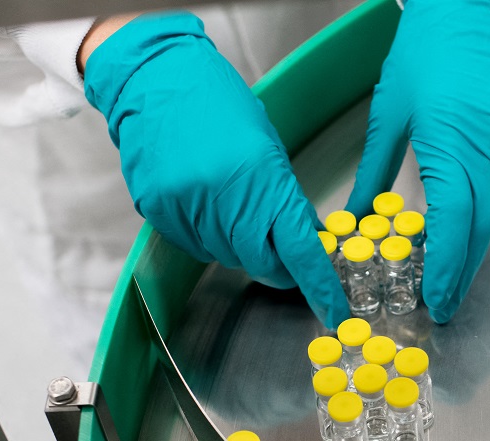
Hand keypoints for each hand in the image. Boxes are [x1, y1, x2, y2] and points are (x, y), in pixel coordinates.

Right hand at [83, 12, 347, 328]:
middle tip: (283, 252)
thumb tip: (308, 243)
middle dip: (278, 266)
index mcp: (261, 179)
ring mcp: (187, 207)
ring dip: (241, 246)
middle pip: (261, 263)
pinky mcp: (159, 211)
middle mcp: (223, 198)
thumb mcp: (268, 149)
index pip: (299, 249)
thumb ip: (287, 200)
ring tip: (234, 208)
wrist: (156, 79)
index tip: (334, 312)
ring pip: (227, 257)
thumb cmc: (217, 104)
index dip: (319, 286)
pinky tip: (206, 205)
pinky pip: (195, 245)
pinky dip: (209, 237)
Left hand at [346, 0, 489, 323]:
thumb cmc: (423, 52)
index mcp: (451, 144)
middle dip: (462, 271)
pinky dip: (482, 205)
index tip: (436, 300)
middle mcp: (488, 147)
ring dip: (472, 244)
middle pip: (480, 226)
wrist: (469, 4)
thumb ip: (375, 172)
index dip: (446, 268)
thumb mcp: (389, 114)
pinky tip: (464, 220)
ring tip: (450, 274)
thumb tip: (358, 218)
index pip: (454, 223)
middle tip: (445, 303)